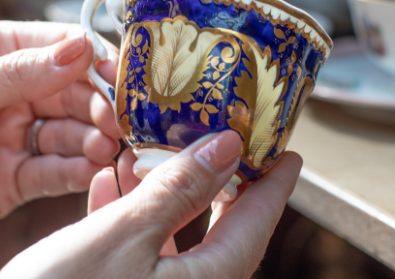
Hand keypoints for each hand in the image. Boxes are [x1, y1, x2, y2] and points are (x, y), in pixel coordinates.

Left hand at [0, 22, 120, 255]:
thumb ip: (17, 74)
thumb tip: (81, 48)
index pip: (62, 45)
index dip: (96, 59)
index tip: (125, 77)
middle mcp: (14, 89)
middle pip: (78, 90)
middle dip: (102, 105)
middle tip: (120, 122)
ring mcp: (17, 134)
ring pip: (74, 131)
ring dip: (95, 139)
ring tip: (107, 149)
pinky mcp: (16, 177)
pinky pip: (58, 170)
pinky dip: (79, 170)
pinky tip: (92, 169)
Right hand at [0, 132, 301, 278]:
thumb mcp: (121, 237)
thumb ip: (178, 191)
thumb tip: (229, 148)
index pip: (256, 225)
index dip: (272, 183)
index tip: (286, 151)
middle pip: (220, 233)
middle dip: (217, 181)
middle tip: (222, 138)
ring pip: (173, 241)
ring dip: (164, 193)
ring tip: (153, 147)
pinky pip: (135, 257)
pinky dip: (127, 219)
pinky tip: (107, 183)